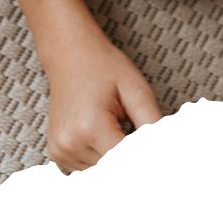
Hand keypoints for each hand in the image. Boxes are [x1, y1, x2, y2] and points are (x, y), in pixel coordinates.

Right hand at [45, 28, 162, 170]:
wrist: (70, 53)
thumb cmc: (105, 67)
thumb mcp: (138, 93)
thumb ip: (153, 125)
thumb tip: (164, 153)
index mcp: (90, 127)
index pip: (126, 158)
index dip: (146, 153)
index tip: (142, 128)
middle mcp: (70, 144)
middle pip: (114, 168)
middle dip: (128, 145)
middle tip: (130, 123)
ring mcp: (61, 152)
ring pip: (102, 170)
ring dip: (116, 154)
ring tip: (118, 126)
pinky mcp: (58, 154)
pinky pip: (90, 169)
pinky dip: (104, 156)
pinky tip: (105, 133)